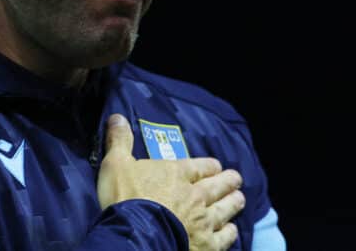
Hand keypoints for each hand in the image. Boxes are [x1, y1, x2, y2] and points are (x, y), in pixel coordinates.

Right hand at [97, 114, 244, 250]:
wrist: (136, 238)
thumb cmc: (125, 199)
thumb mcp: (115, 165)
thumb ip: (120, 141)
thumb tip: (117, 117)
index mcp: (177, 174)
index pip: (201, 166)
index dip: (210, 166)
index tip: (215, 166)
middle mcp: (196, 195)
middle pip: (218, 186)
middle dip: (228, 181)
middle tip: (236, 179)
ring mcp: (203, 221)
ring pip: (225, 209)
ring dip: (233, 203)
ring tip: (240, 199)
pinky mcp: (206, 245)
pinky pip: (224, 238)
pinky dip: (229, 233)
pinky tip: (231, 231)